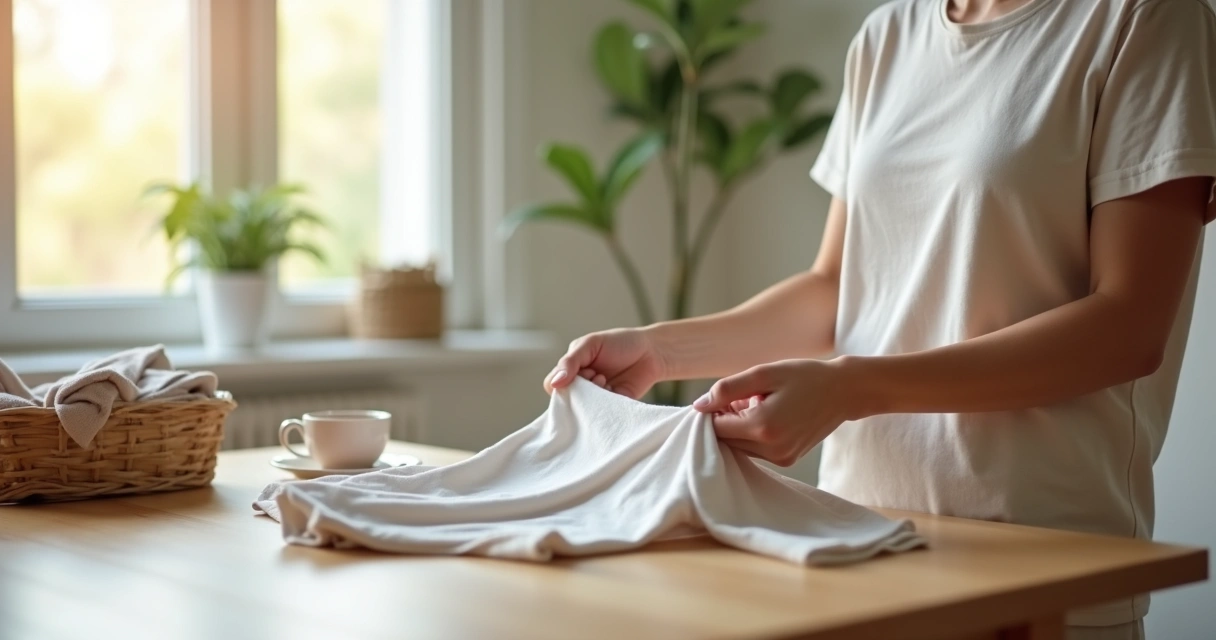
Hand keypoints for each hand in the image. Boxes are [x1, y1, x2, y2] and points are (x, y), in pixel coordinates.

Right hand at [544, 328, 667, 399]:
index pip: (552, 383)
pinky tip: (616, 390)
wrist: (653, 351)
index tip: (583, 371)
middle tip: (597, 375)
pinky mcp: (612, 408)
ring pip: (583, 410)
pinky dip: (607, 406)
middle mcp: (581, 385)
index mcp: (572, 368)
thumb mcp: (591, 344)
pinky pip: (601, 416)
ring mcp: (596, 398)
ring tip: (607, 380)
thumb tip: (554, 383)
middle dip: (581, 389)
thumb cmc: (621, 342)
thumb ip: (570, 362)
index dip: (563, 382)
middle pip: (567, 399)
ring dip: (595, 396)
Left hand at [693, 358, 864, 466]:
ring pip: (739, 448)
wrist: (843, 391)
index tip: (724, 395)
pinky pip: (755, 451)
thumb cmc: (804, 376)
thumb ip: (727, 389)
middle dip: (726, 420)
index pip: (717, 428)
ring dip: (739, 428)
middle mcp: (771, 449)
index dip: (713, 411)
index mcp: (763, 427)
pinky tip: (767, 415)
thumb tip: (699, 406)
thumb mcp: (763, 373)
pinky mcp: (787, 460)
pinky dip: (752, 435)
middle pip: (726, 441)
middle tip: (743, 397)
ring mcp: (781, 458)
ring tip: (758, 404)